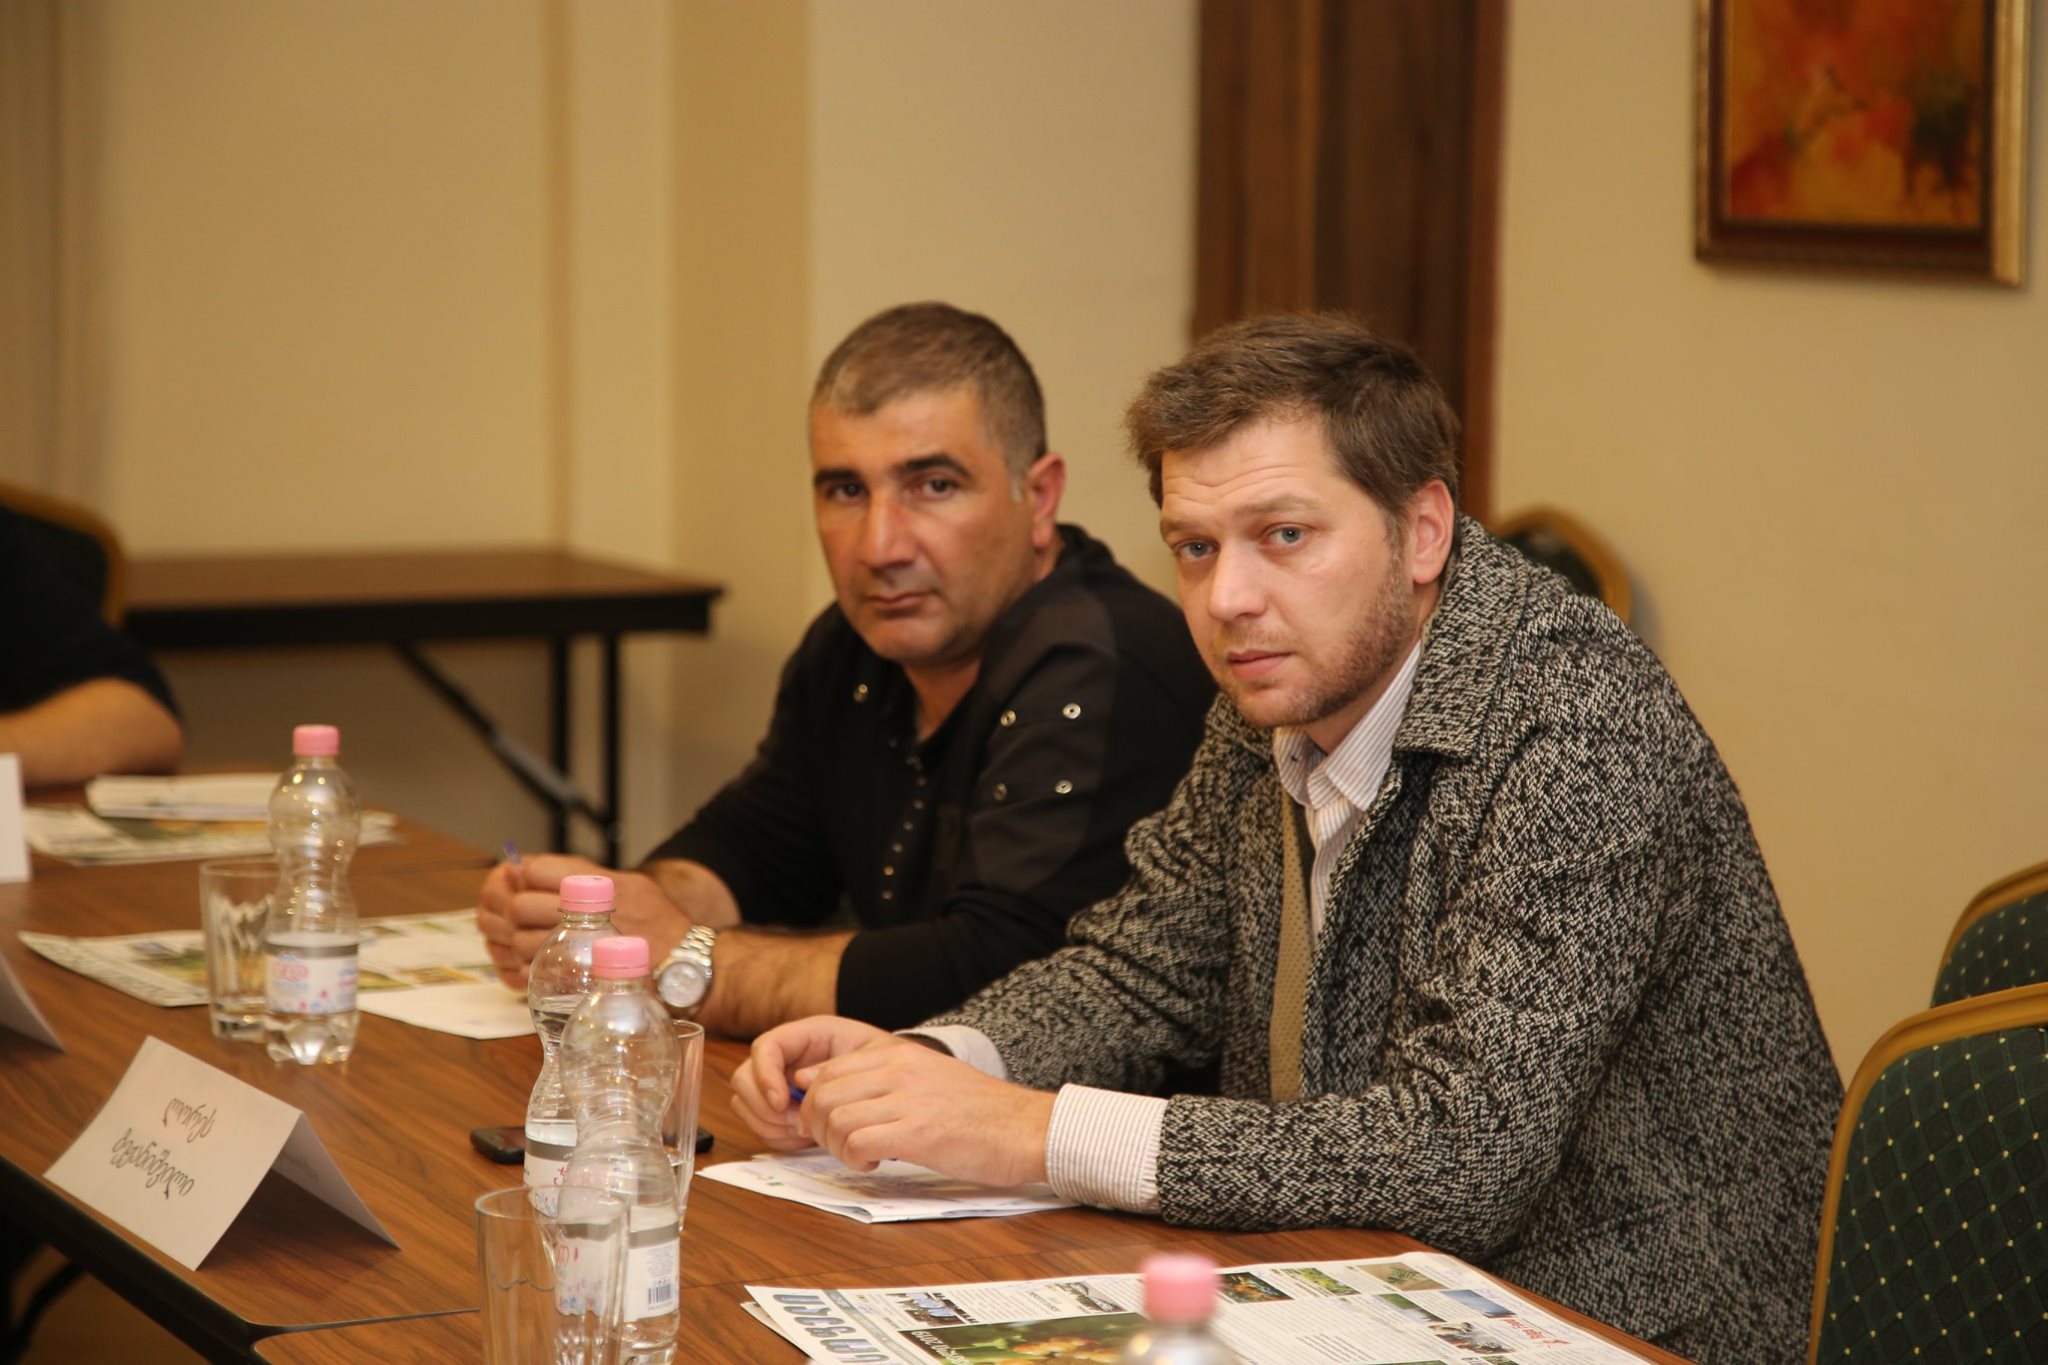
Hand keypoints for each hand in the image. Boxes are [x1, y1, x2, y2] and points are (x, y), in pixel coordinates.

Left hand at [475, 854, 689, 989]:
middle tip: (524, 918)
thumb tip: (533, 871)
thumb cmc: (659, 922)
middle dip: (516, 912)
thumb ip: (586, 878)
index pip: (537, 870)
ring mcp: (582, 948)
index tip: (528, 886)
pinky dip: (525, 970)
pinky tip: (537, 965)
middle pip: (522, 907)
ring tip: (532, 943)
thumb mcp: (630, 884)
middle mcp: (590, 912)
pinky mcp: (580, 980)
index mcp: (600, 884)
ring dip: (517, 944)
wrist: (686, 964)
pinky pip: (531, 975)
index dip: (525, 878)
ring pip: (521, 943)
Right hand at [732, 1015, 891, 1148]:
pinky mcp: (782, 1111)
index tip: (782, 1101)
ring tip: (806, 1132)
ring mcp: (779, 1085)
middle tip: (797, 1122)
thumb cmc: (890, 1064)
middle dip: (764, 1107)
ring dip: (771, 1124)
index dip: (765, 1074)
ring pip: (746, 1106)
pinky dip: (779, 1137)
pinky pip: (762, 1127)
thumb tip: (800, 1082)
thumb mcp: (874, 1056)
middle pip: (744, 1079)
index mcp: (806, 1036)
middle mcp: (786, 1059)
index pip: (765, 1047)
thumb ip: (838, 1064)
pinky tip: (805, 1138)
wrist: (898, 1087)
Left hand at [784, 1029, 1055, 1187]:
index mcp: (898, 1053)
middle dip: (817, 1128)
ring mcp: (907, 1100)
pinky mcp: (918, 1133)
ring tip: (859, 1156)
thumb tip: (821, 1083)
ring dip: (836, 1147)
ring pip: (835, 1120)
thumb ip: (879, 1077)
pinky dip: (856, 1161)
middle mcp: (898, 1070)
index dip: (814, 1104)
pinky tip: (875, 1164)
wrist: (1025, 1127)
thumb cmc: (977, 1110)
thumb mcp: (926, 1076)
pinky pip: (858, 1144)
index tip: (828, 1124)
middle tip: (839, 1146)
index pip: (826, 1071)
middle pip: (822, 1095)